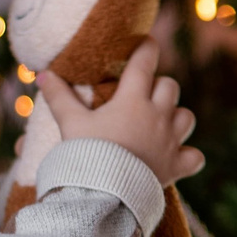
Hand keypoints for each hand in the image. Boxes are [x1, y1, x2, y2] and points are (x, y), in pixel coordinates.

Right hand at [45, 42, 202, 185]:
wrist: (103, 193)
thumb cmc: (86, 154)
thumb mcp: (70, 123)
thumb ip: (59, 97)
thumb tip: (42, 74)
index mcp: (132, 100)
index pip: (145, 62)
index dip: (147, 49)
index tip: (147, 43)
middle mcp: (157, 116)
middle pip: (170, 87)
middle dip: (159, 87)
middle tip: (143, 95)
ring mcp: (170, 141)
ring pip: (187, 117)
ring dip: (176, 117)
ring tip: (160, 123)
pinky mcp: (176, 166)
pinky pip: (194, 157)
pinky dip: (188, 156)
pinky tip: (177, 157)